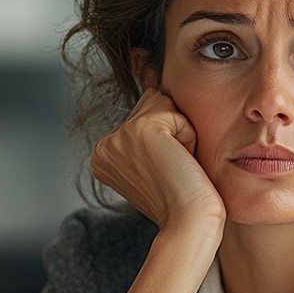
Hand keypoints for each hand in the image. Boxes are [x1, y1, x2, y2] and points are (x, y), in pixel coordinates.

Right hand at [91, 89, 225, 234]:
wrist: (189, 221)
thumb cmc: (182, 198)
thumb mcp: (157, 160)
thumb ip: (149, 128)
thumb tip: (148, 71)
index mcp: (103, 154)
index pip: (143, 117)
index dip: (166, 141)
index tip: (164, 173)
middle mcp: (104, 145)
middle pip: (152, 105)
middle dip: (173, 132)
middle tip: (173, 170)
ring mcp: (119, 136)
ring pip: (164, 104)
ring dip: (181, 133)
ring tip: (177, 166)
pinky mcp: (141, 130)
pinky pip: (177, 113)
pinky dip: (188, 136)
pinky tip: (182, 162)